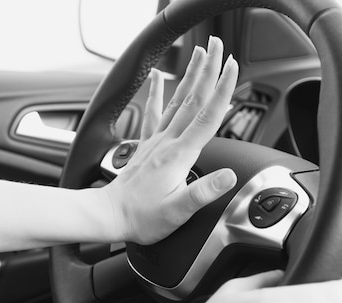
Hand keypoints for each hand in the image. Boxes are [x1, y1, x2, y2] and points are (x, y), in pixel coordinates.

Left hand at [104, 36, 237, 244]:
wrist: (110, 215)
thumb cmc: (142, 217)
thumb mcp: (178, 211)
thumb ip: (203, 192)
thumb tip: (227, 177)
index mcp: (179, 156)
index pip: (206, 117)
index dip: (222, 90)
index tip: (231, 68)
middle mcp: (167, 142)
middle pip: (193, 99)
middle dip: (207, 70)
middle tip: (216, 46)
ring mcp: (156, 141)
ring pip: (177, 101)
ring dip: (190, 75)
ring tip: (198, 53)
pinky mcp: (148, 145)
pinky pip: (154, 113)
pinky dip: (157, 92)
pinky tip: (159, 77)